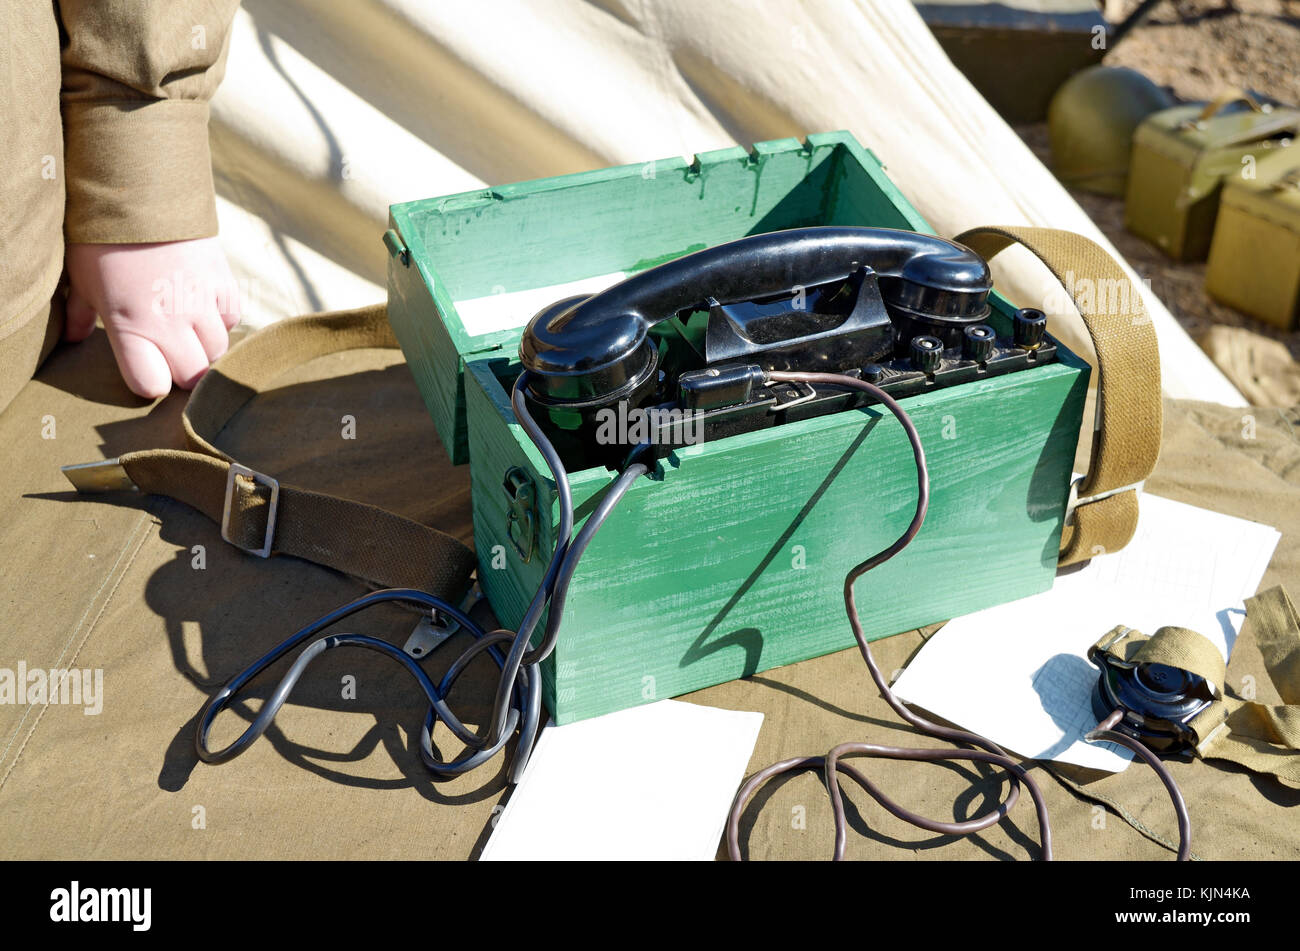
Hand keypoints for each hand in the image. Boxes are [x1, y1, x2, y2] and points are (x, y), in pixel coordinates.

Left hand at [64, 238, 240, 398]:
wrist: (139, 190)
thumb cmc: (102, 238)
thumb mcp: (81, 278)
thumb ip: (81, 315)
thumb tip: (72, 339)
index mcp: (130, 325)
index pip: (151, 384)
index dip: (148, 381)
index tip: (144, 368)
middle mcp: (171, 321)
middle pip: (192, 376)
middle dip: (181, 371)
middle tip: (168, 354)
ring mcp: (201, 303)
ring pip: (217, 351)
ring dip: (203, 348)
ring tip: (187, 332)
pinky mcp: (223, 283)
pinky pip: (232, 319)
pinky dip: (221, 320)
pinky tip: (205, 309)